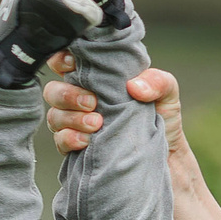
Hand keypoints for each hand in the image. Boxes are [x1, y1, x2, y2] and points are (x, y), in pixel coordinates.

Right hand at [42, 55, 180, 154]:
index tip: (72, 63)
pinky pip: (60, 141)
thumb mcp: (167, 94)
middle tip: (92, 102)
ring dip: (71, 118)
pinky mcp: (76, 149)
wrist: (168, 160)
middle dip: (67, 94)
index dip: (61, 59)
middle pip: (53, 90)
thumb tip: (133, 86)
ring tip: (97, 124)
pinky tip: (87, 141)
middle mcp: (82, 99)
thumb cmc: (163, 120)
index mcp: (98, 79)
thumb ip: (157, 81)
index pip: (67, 62)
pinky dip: (70, 138)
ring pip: (54, 116)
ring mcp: (76, 125)